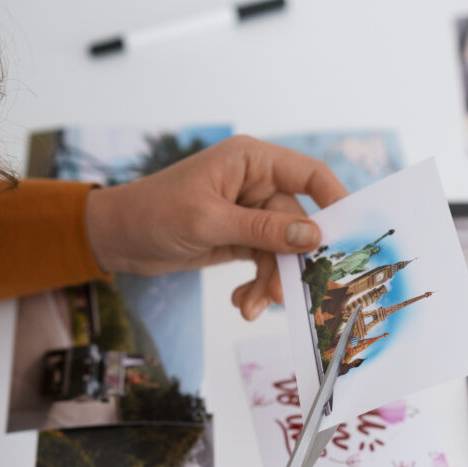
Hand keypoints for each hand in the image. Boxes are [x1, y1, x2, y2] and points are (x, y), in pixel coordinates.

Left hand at [85, 135, 347, 319]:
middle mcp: (255, 182)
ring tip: (251, 306)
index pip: (309, 174)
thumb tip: (313, 237)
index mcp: (250, 160)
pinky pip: (263, 261)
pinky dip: (256, 284)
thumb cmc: (153, 214)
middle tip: (288, 294)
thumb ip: (263, 230)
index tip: (352, 235)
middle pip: (297, 222)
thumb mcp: (209, 222)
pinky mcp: (238, 237)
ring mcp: (248, 212)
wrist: (115, 239)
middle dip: (290, 261)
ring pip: (280, 249)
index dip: (335, 201)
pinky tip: (241, 302)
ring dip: (270, 280)